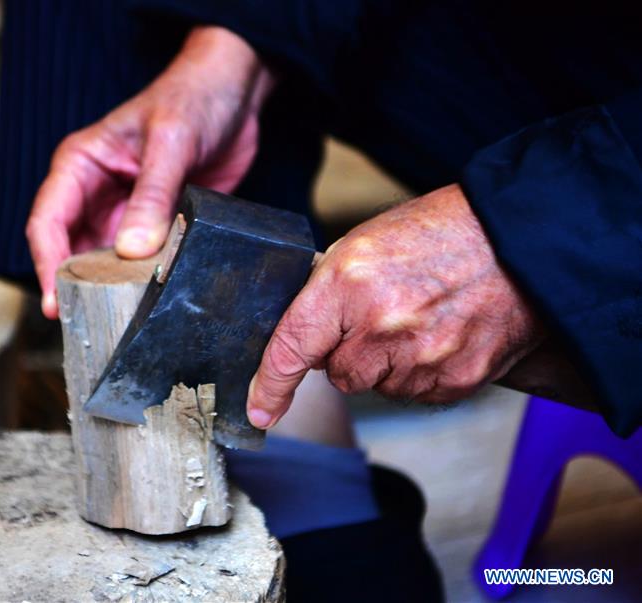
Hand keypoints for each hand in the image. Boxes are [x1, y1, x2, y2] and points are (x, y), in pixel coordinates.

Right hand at [26, 26, 274, 317]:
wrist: (236, 94)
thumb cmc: (194, 99)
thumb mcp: (171, 142)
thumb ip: (151, 195)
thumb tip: (130, 250)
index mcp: (81, 165)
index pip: (47, 222)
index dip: (47, 265)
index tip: (57, 304)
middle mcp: (95, 193)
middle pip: (69, 249)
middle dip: (75, 287)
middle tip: (87, 327)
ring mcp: (124, 212)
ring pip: (103, 261)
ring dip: (110, 289)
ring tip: (116, 324)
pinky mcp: (155, 225)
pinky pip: (140, 261)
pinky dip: (142, 282)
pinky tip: (151, 303)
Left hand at [246, 184, 545, 428]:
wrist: (517, 240)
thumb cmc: (439, 234)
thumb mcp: (364, 244)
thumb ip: (329, 293)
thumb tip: (307, 337)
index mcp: (348, 283)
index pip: (292, 346)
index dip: (271, 384)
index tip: (259, 410)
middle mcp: (380, 325)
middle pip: (339, 374)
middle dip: (352, 352)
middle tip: (385, 314)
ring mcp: (420, 358)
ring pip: (379, 385)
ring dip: (390, 363)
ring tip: (422, 317)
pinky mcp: (455, 380)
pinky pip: (417, 393)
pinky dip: (423, 372)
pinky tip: (442, 334)